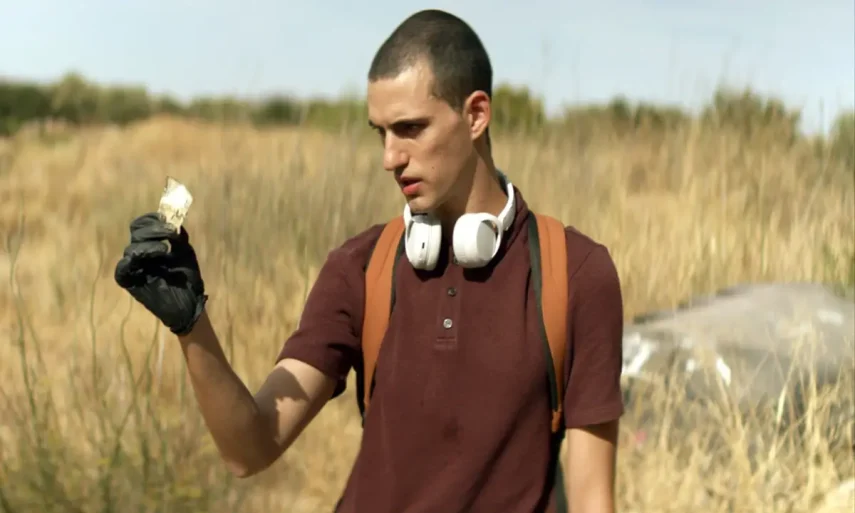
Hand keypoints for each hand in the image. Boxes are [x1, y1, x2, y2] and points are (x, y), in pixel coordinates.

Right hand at [114, 212, 207, 334]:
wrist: (189, 303)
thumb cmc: (187, 278)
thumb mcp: (184, 252)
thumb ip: (177, 236)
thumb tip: (173, 219)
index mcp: (150, 244)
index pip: (141, 225)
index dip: (151, 218)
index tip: (167, 218)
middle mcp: (139, 253)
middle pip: (136, 232)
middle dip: (153, 229)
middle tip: (170, 232)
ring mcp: (133, 266)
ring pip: (132, 248)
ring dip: (149, 244)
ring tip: (165, 249)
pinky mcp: (129, 281)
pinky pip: (123, 267)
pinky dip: (135, 259)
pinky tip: (154, 256)